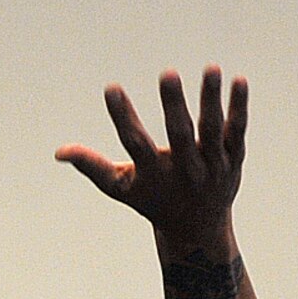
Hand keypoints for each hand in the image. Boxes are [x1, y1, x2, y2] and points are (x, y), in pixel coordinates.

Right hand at [56, 67, 247, 246]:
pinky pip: (236, 131)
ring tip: (210, 68)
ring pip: (211, 130)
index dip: (122, 117)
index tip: (111, 89)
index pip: (135, 144)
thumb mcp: (121, 187)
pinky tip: (238, 81)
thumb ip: (92, 167)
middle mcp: (185, 171)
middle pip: (178, 135)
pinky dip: (238, 107)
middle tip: (167, 73)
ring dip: (210, 99)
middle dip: (173, 105)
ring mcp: (212, 165)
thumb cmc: (152, 200)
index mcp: (153, 174)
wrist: (197, 230)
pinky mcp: (233, 158)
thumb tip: (59, 152)